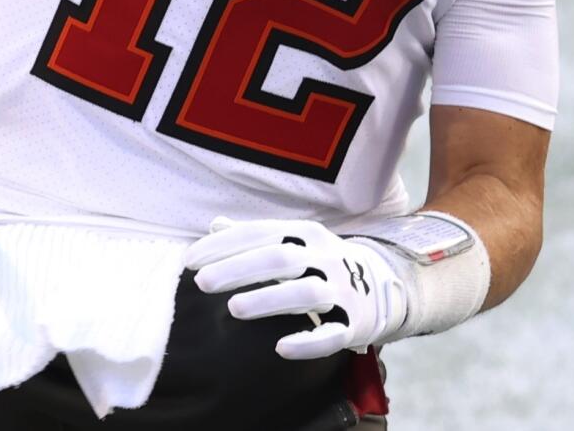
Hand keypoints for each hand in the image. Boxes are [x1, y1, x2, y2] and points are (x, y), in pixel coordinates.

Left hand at [184, 216, 407, 360]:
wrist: (382, 284)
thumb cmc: (320, 262)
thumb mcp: (293, 241)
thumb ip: (255, 236)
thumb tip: (215, 225)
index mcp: (305, 234)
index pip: (260, 234)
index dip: (224, 245)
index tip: (191, 261)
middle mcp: (324, 257)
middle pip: (279, 259)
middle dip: (238, 269)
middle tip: (202, 283)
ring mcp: (342, 289)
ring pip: (304, 293)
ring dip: (268, 300)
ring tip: (233, 309)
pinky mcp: (354, 322)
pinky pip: (332, 334)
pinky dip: (308, 341)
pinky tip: (281, 348)